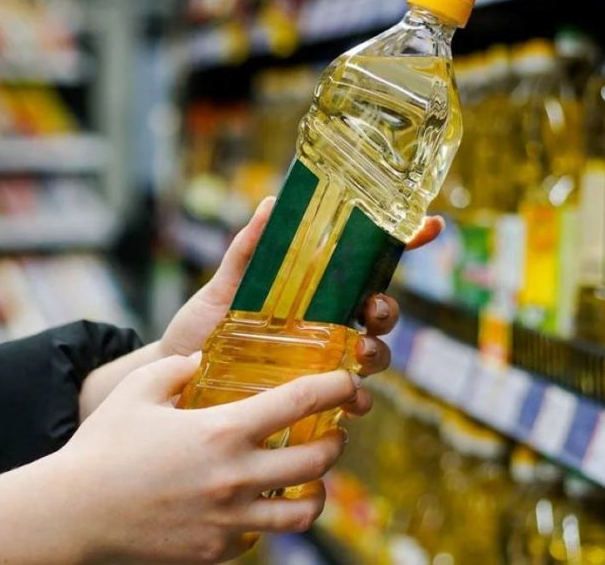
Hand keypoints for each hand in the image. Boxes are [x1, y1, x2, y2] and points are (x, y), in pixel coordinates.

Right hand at [0, 355, 356, 564]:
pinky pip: (261, 539)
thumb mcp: (138, 390)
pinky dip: (268, 521)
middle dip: (335, 442)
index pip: (300, 402)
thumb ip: (177, 368)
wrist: (75, 514)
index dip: (336, 386)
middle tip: (330, 431)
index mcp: (222, 431)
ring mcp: (230, 521)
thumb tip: (203, 360)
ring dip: (316, 490)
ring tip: (307, 477)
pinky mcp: (217, 552)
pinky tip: (253, 505)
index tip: (350, 381)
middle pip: (318, 461)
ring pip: (304, 512)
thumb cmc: (103, 446)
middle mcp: (237, 478)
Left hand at [160, 198, 442, 415]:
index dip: (403, 243)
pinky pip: (348, 401)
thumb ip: (247, 250)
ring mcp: (321, 362)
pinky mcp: (311, 398)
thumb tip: (270, 203)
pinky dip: (358, 400)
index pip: (366, 265)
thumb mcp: (222, 287)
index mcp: (312, 291)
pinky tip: (351, 401)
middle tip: (374, 310)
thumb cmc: (201, 330)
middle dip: (387, 309)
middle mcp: (325, 325)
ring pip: (372, 356)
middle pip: (379, 312)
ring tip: (359, 354)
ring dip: (377, 353)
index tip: (430, 224)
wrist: (174, 380)